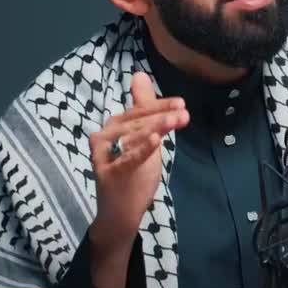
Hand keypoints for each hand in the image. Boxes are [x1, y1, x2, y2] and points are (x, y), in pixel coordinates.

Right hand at [88, 72, 188, 257]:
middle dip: (161, 115)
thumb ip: (144, 109)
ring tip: (176, 120)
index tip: (181, 103)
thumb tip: (140, 74)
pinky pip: (128, 159)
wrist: (120, 213)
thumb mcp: (143, 138)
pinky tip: (156, 140)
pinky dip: (142, 149)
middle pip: (136, 121)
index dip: (159, 105)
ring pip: (133, 136)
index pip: (138, 111)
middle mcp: (104, 137)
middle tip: (184, 112)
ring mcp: (104, 156)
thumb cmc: (133, 173)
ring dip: (157, 127)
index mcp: (113, 127)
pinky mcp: (108, 174)